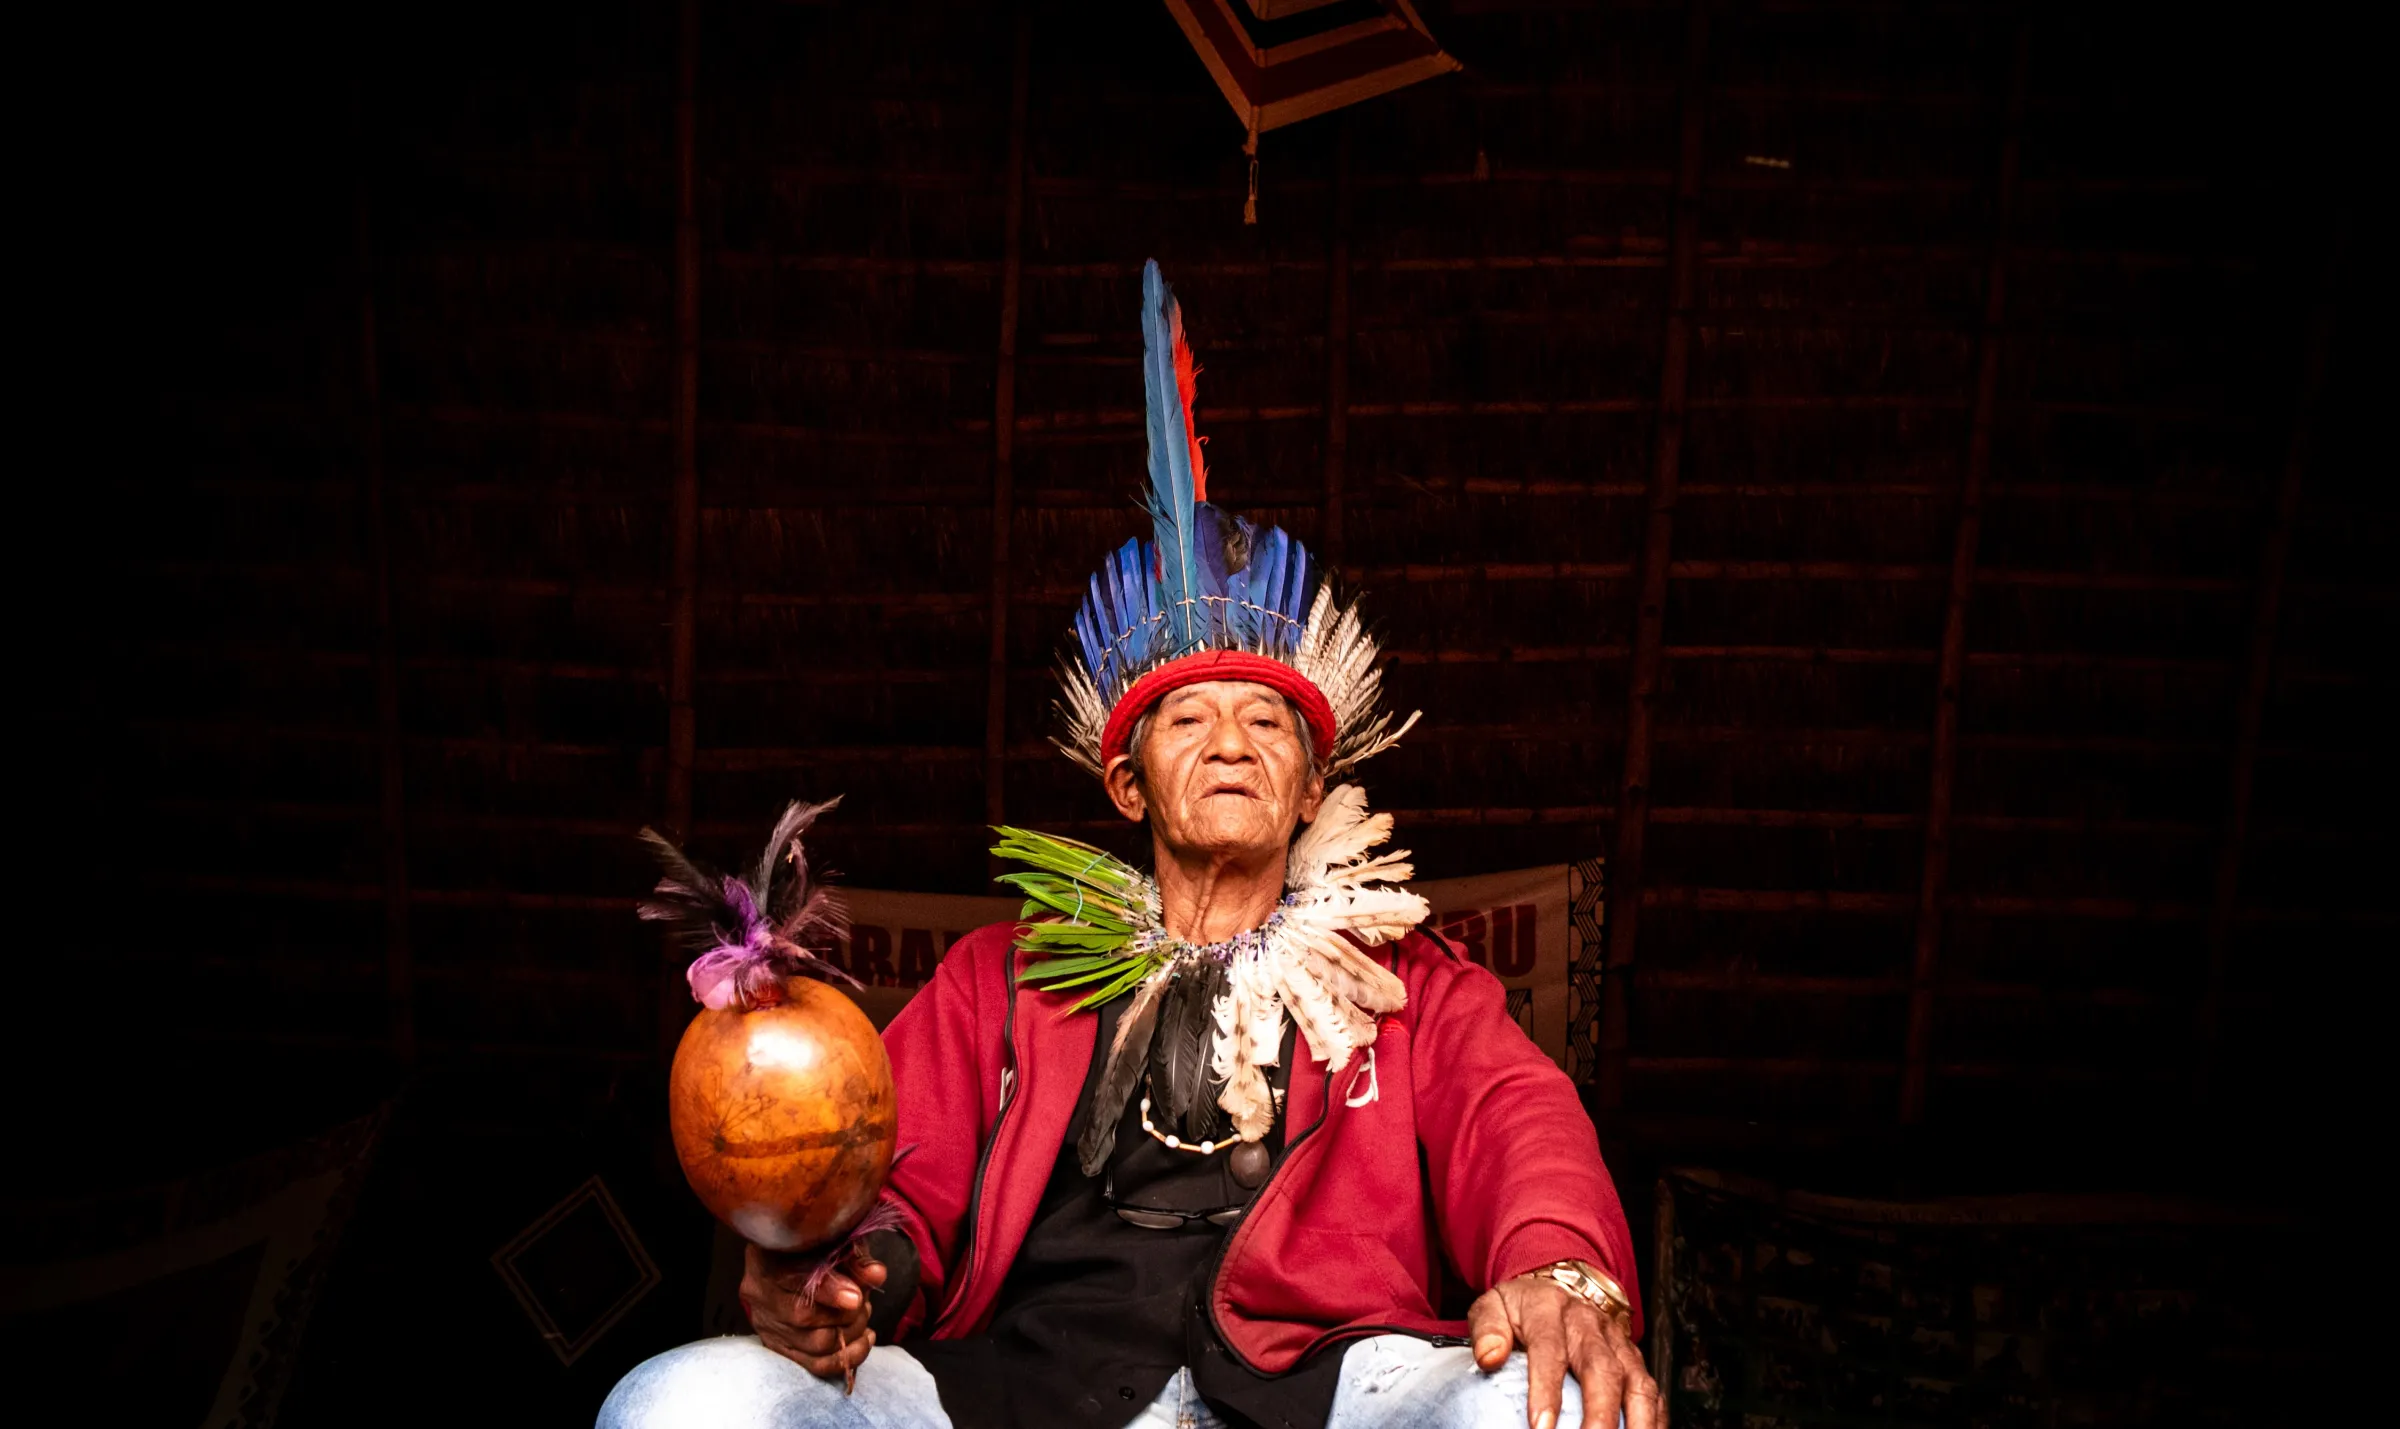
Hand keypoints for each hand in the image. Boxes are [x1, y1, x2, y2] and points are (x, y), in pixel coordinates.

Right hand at [738, 1245, 883, 1381]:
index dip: (829, 1291)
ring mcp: (767, 1325)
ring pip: (814, 1346)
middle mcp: (760, 1295)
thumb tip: (877, 1275)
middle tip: (865, 1302)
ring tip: (863, 1316)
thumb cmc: (817, 1246)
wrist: (792, 1260)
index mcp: (768, 1258)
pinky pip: (816, 1365)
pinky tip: (863, 1340)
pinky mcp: (779, 1348)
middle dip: (847, 1314)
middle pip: (804, 1318)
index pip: (795, 1280)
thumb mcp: (835, 1242)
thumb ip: (855, 1258)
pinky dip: (847, 1356)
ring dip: (851, 1333)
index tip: (857, 1297)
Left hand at [1468, 1272, 1659, 1428]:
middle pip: (1601, 1369)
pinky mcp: (1635, 1360)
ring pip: (1636, 1382)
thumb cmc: (1523, 1307)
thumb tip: (1489, 1358)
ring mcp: (1617, 1342)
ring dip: (1636, 1421)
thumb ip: (1487, 1329)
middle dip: (1599, 1414)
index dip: (1546, 1390)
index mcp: (1549, 1309)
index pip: (1549, 1349)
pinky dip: (1653, 1419)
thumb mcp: (1493, 1306)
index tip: (1540, 1426)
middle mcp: (1590, 1324)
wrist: (1559, 1283)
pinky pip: (1652, 1391)